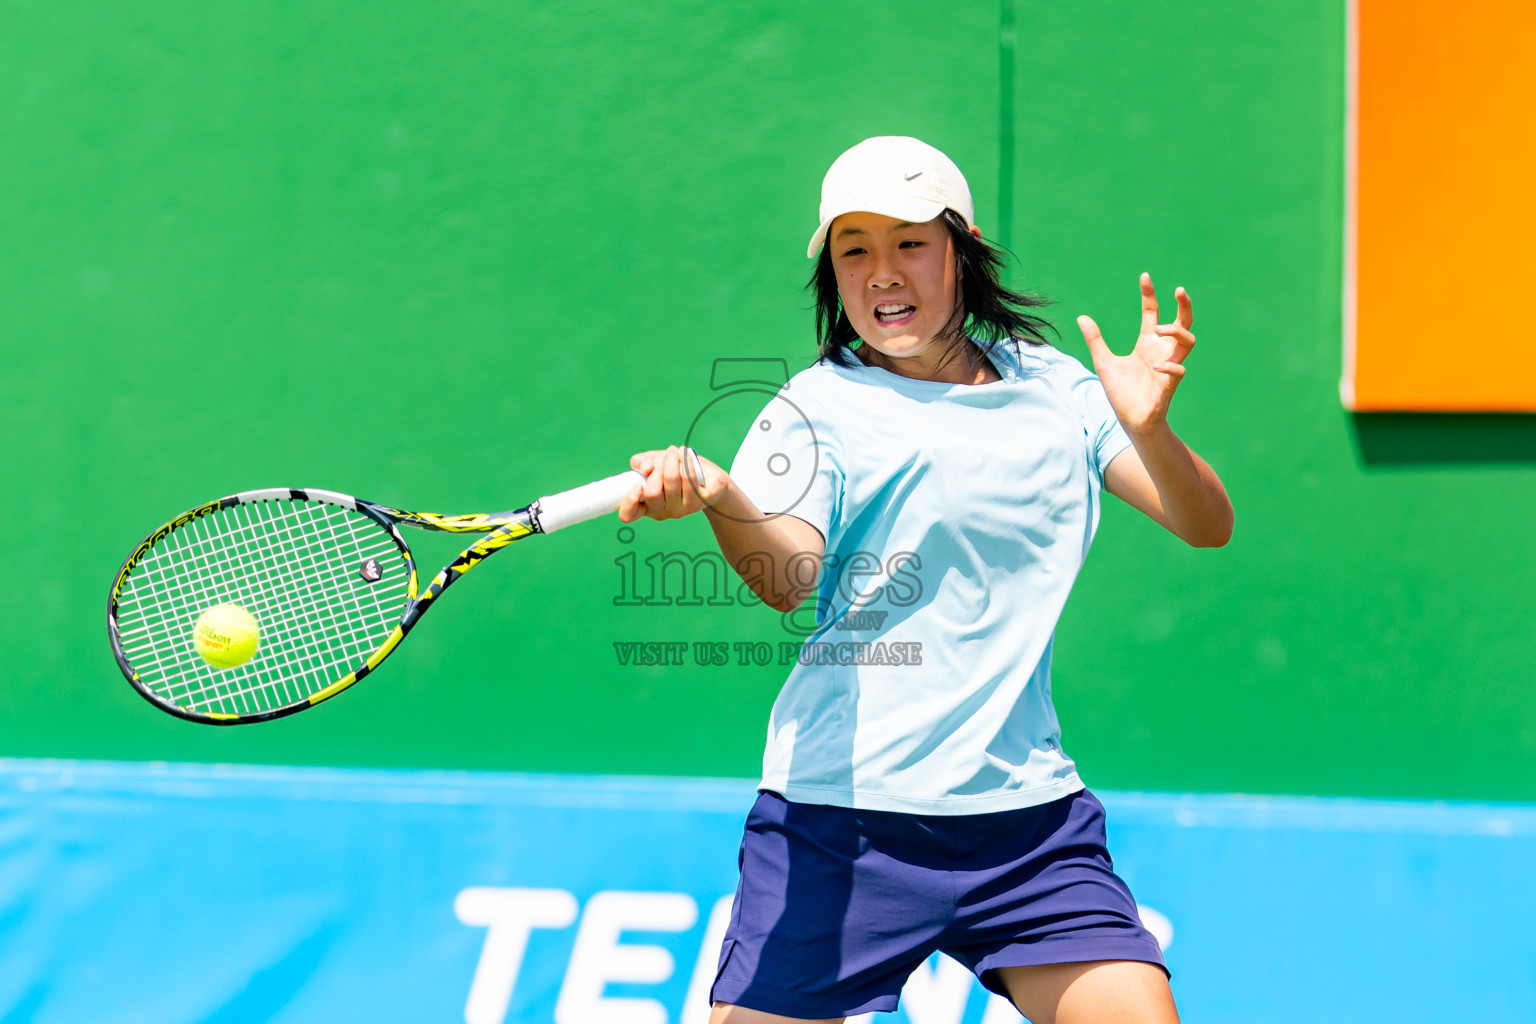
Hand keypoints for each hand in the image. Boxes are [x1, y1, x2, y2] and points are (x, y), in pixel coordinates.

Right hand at [618, 445, 729, 522]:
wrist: (709, 478)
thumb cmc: (676, 470)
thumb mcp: (653, 462)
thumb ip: (641, 462)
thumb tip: (646, 468)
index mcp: (645, 505)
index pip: (629, 515)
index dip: (629, 502)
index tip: (637, 484)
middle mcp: (661, 512)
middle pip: (652, 493)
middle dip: (656, 468)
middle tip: (663, 456)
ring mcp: (680, 510)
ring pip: (671, 482)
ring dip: (671, 460)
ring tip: (674, 451)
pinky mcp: (698, 502)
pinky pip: (689, 479)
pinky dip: (686, 461)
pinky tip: (685, 454)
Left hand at [1076, 273, 1195, 436]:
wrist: (1129, 421)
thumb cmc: (1121, 392)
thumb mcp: (1104, 362)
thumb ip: (1096, 340)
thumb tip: (1082, 317)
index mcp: (1147, 344)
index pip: (1152, 312)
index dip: (1150, 294)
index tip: (1144, 276)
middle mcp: (1161, 352)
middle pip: (1183, 322)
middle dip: (1184, 306)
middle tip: (1179, 290)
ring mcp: (1168, 367)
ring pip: (1188, 342)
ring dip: (1177, 331)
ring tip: (1158, 328)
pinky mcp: (1169, 386)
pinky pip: (1178, 372)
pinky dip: (1169, 367)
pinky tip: (1155, 367)